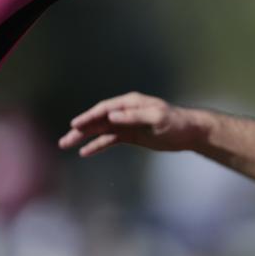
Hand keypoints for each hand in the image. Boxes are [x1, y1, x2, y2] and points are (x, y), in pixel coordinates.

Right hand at [60, 92, 207, 156]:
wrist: (190, 133)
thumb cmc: (177, 122)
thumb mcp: (158, 118)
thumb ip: (135, 116)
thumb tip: (113, 116)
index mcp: (131, 103)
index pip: (105, 109)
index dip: (89, 116)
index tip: (75, 124)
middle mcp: (126, 112)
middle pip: (98, 120)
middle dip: (81, 129)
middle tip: (64, 140)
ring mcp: (127, 124)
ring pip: (101, 130)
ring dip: (84, 137)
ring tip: (66, 144)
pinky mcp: (130, 135)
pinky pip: (110, 140)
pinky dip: (97, 145)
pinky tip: (85, 152)